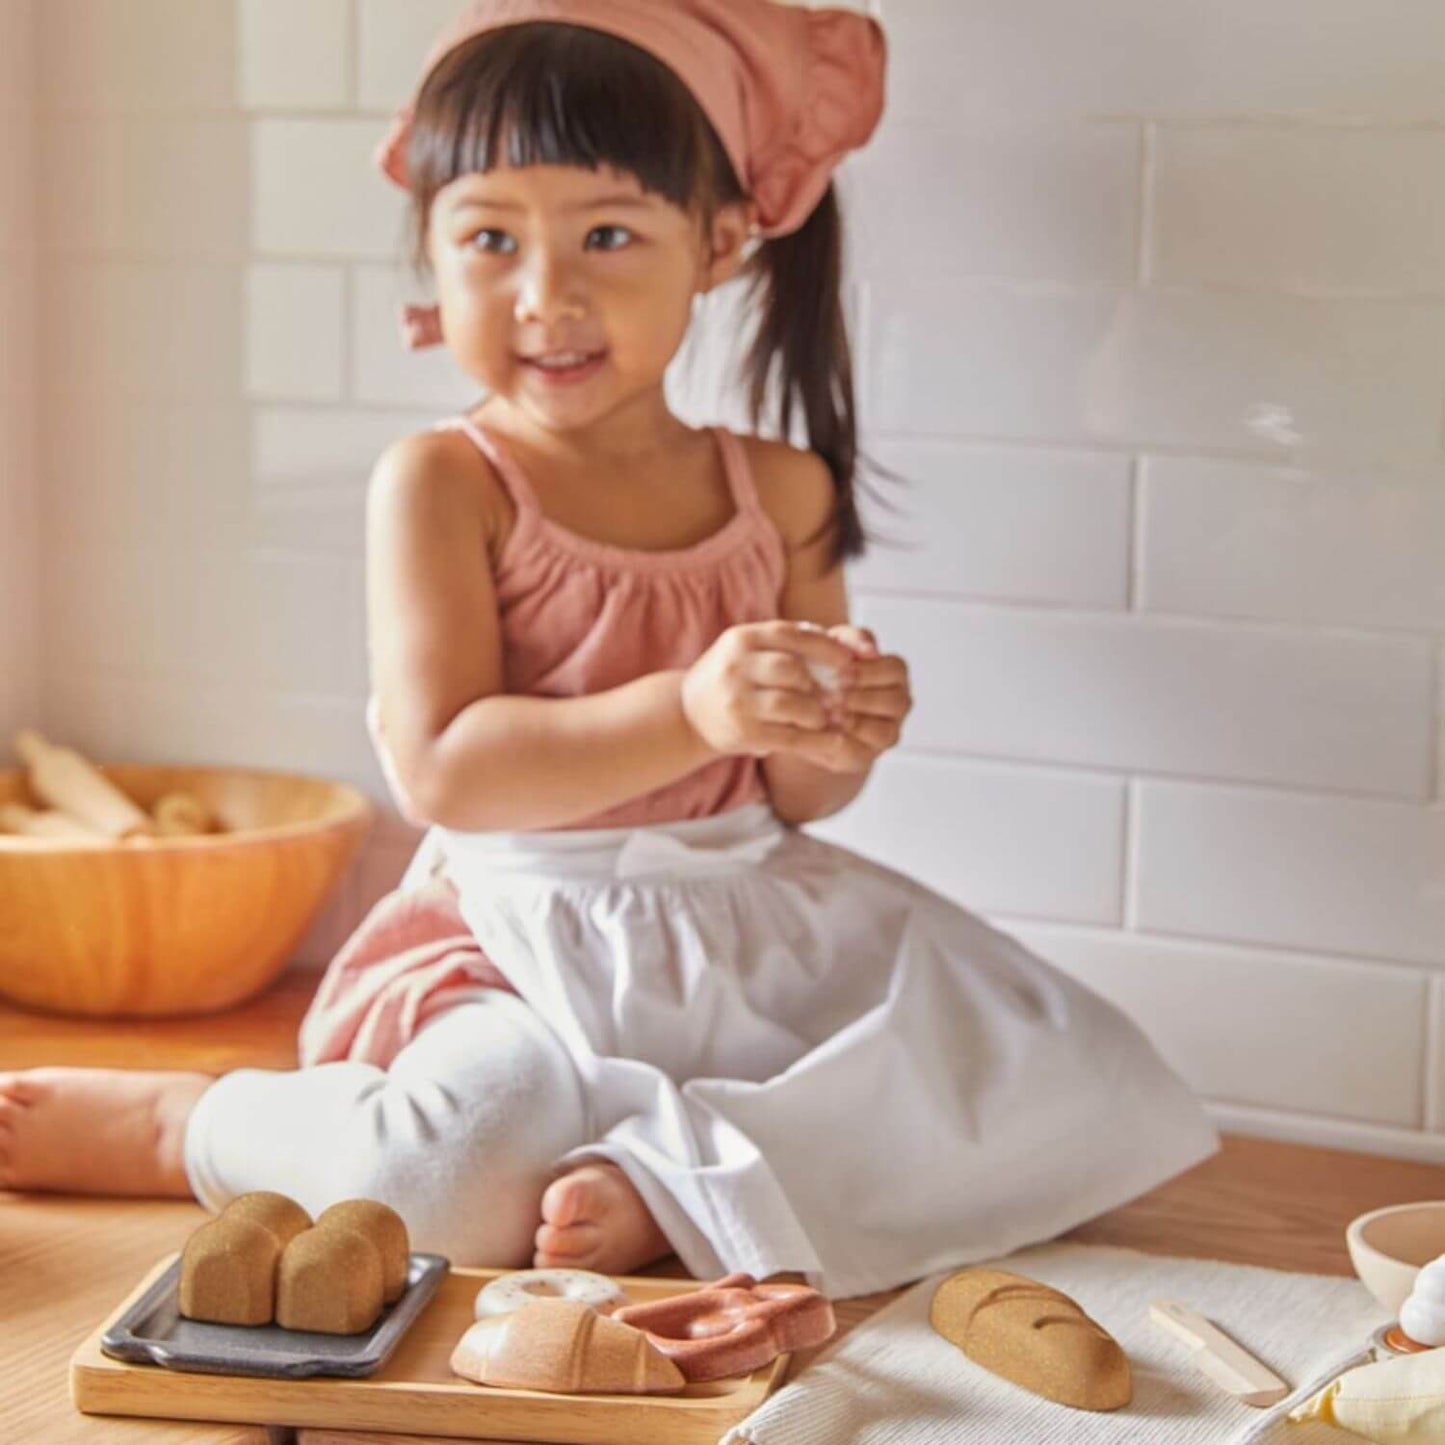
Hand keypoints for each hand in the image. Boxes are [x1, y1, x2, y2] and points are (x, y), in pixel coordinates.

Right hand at [680, 621, 862, 767]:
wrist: (688, 715)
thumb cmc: (733, 678)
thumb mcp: (749, 650)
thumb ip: (790, 643)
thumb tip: (847, 646)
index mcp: (741, 638)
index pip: (792, 635)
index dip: (826, 647)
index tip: (849, 660)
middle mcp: (735, 667)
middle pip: (792, 669)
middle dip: (820, 683)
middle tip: (837, 693)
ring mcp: (737, 701)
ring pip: (792, 704)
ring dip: (817, 713)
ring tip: (825, 717)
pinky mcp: (743, 733)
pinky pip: (789, 737)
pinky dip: (815, 741)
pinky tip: (830, 742)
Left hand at [805, 624, 911, 774]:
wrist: (796, 703)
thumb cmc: (819, 667)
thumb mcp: (831, 645)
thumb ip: (851, 639)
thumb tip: (870, 650)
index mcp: (893, 673)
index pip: (894, 670)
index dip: (869, 672)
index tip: (841, 673)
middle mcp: (897, 704)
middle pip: (896, 702)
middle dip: (862, 698)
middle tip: (832, 696)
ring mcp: (886, 733)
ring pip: (886, 732)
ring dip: (856, 722)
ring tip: (829, 715)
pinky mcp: (865, 756)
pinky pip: (863, 755)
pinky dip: (844, 744)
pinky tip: (825, 732)